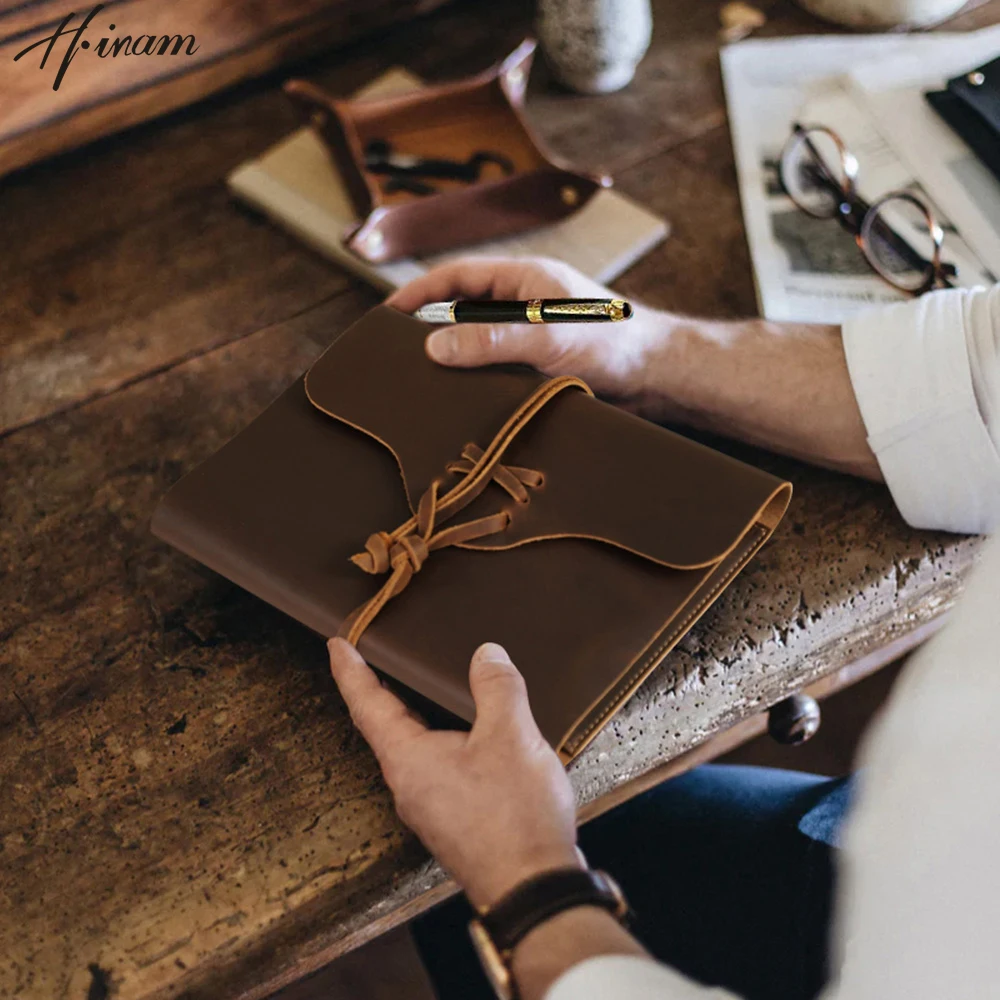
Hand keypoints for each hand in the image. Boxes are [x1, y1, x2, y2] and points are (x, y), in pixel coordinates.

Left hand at [328, 638, 580, 910]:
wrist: (533, 891)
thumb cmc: (515, 819)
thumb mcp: (511, 738)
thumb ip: (497, 688)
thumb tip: (487, 654)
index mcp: (408, 759)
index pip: (367, 704)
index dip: (350, 671)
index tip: (336, 645)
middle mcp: (409, 784)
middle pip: (385, 726)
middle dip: (381, 690)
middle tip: (376, 658)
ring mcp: (430, 807)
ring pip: (413, 749)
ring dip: (414, 716)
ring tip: (422, 690)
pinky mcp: (453, 821)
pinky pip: (436, 768)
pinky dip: (440, 741)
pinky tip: (467, 736)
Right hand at [387, 257, 668, 404]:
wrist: (660, 376)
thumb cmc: (615, 343)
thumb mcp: (548, 337)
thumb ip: (493, 342)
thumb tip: (435, 348)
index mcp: (525, 279)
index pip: (458, 277)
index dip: (420, 292)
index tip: (388, 314)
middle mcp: (525, 303)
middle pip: (463, 310)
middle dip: (431, 329)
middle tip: (398, 356)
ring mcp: (533, 335)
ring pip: (480, 344)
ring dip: (457, 360)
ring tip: (424, 383)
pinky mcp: (542, 365)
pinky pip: (499, 368)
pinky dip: (479, 381)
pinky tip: (465, 402)